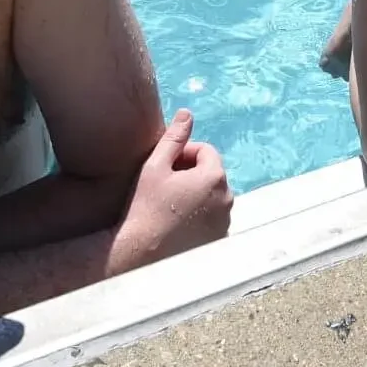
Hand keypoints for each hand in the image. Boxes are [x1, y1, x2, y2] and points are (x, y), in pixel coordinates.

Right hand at [110, 110, 232, 271]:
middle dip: (191, 173)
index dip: (184, 154)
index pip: (206, 151)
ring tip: (170, 204)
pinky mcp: (219, 240)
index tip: (165, 166)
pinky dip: (200, 215)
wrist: (140, 253)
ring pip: (213, 196)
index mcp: (214, 177)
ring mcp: (225, 222)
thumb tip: (187, 114)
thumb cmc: (145, 207)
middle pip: (211, 174)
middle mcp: (227, 198)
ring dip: (197, 194)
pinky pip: (213, 218)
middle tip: (165, 184)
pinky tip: (177, 222)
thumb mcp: (155, 166)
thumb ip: (174, 138)